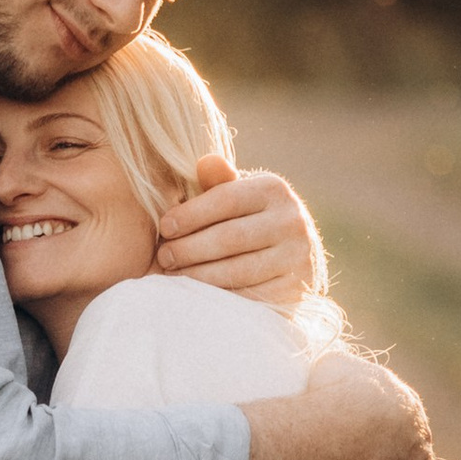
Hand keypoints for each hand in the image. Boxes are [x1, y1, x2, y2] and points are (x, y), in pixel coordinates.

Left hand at [154, 155, 324, 306]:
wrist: (292, 258)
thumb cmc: (249, 219)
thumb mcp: (238, 195)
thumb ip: (219, 182)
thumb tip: (205, 162)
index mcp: (273, 189)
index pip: (227, 199)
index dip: (191, 214)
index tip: (164, 228)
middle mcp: (291, 220)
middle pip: (230, 237)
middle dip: (189, 248)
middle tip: (163, 258)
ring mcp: (297, 257)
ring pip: (238, 270)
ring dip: (198, 276)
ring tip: (173, 276)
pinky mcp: (295, 289)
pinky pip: (249, 296)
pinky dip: (219, 296)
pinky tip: (197, 295)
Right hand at [308, 344, 432, 459]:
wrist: (351, 430)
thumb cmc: (337, 395)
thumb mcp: (335, 365)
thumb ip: (342, 369)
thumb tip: (335, 375)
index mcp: (404, 404)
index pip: (397, 419)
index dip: (378, 429)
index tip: (357, 437)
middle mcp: (420, 436)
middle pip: (409, 449)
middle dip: (389, 458)